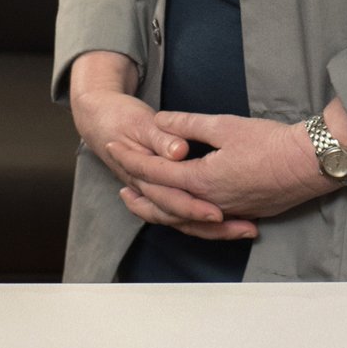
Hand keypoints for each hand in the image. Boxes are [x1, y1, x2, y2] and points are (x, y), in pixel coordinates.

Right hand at [66, 52, 251, 241]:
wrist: (99, 118)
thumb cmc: (119, 117)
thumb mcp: (139, 122)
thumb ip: (160, 138)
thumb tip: (178, 151)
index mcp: (142, 174)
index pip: (170, 198)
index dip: (195, 207)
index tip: (219, 213)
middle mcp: (148, 190)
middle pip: (182, 218)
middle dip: (213, 227)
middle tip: (244, 227)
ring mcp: (154, 193)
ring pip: (184, 221)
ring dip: (215, 230)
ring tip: (247, 229)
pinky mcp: (163, 190)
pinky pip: (184, 214)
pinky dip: (207, 220)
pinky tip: (231, 221)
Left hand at [127, 111, 331, 224]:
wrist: (310, 163)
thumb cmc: (271, 142)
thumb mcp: (224, 125)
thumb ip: (188, 125)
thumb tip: (161, 121)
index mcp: (201, 180)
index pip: (156, 172)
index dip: (133, 158)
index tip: (114, 147)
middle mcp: (210, 203)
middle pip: (164, 203)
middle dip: (140, 193)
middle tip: (120, 185)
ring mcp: (228, 212)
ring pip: (184, 219)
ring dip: (160, 212)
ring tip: (144, 205)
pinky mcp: (243, 214)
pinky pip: (205, 224)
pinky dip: (188, 220)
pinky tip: (187, 215)